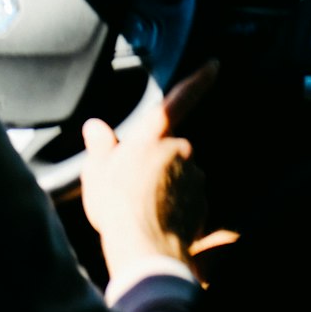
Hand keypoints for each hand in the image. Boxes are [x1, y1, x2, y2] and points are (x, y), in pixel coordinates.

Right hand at [80, 61, 219, 285]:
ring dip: (165, 187)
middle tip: (132, 187)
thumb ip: (100, 147)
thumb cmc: (116, 206)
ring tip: (141, 210)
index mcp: (154, 136)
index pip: (178, 100)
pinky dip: (175, 209)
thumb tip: (94, 127)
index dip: (199, 79)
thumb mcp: (96, 173)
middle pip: (169, 150)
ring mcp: (194, 177)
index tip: (216, 64)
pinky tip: (156, 223)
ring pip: (179, 176)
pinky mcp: (202, 203)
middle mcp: (180, 150)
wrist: (144, 247)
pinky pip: (187, 200)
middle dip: (155, 164)